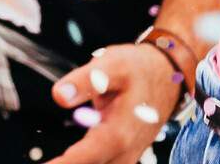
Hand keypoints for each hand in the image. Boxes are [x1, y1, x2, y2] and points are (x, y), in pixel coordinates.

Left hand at [44, 43, 185, 163]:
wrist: (167, 76)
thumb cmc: (138, 69)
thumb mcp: (111, 65)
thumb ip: (85, 80)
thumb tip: (59, 96)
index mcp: (119, 134)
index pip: (85, 157)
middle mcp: (124, 151)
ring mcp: (125, 156)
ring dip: (76, 162)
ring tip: (52, 161)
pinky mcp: (123, 155)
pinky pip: (102, 163)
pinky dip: (84, 160)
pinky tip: (66, 159)